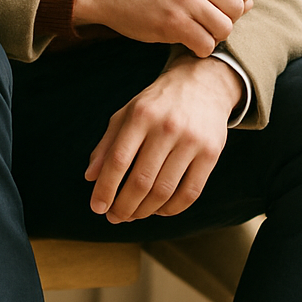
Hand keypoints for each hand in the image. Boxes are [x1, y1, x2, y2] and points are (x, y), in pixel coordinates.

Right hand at [73, 0, 255, 56]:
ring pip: (224, 29)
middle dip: (225, 21)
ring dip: (213, 36)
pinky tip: (188, 42)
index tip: (218, 6)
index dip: (237, 1)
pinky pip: (205, 44)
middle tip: (205, 22)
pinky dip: (200, 48)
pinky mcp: (173, 23)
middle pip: (238, 10)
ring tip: (196, 31)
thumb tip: (250, 2)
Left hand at [85, 54, 239, 222]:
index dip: (105, 189)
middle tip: (115, 218)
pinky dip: (172, 209)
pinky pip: (190, 192)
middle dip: (124, 206)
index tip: (97, 208)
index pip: (118, 160)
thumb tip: (90, 178)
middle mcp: (167, 127)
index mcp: (141, 115)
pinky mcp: (211, 152)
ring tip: (134, 216)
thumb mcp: (127, 114)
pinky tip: (160, 210)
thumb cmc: (157, 104)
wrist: (203, 84)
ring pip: (165, 191)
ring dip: (145, 211)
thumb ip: (107, 144)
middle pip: (141, 181)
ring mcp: (192, 140)